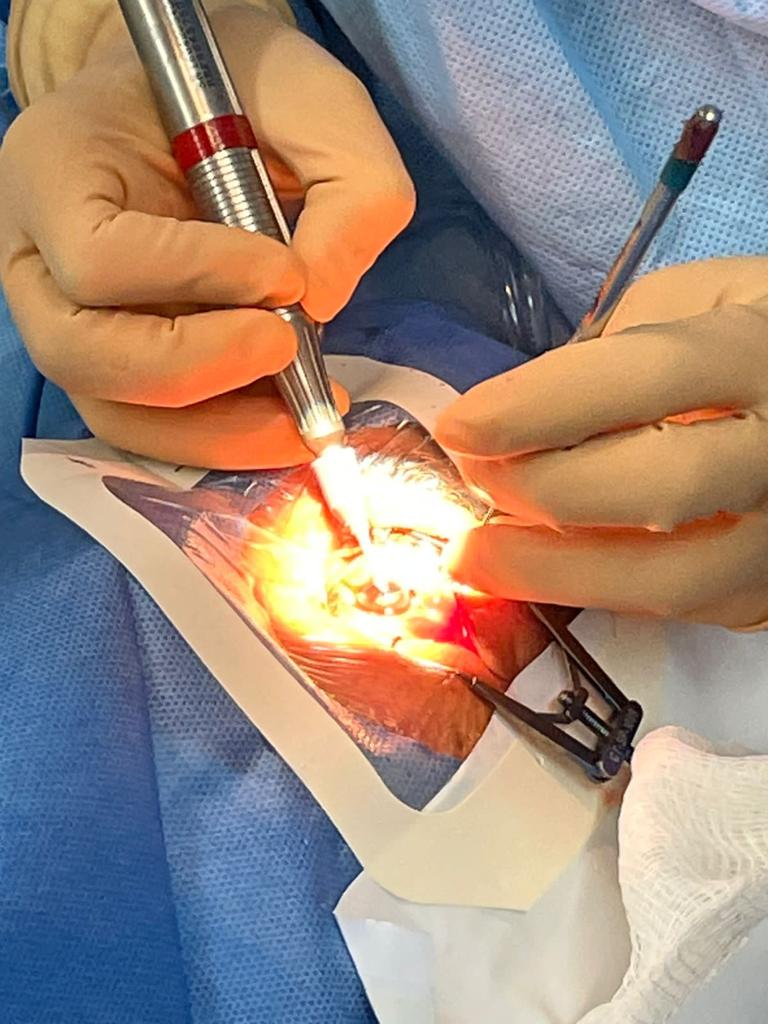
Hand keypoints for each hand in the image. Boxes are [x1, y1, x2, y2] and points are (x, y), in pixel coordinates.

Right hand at [0, 6, 413, 467]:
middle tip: (288, 350)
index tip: (285, 273)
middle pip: (82, 352)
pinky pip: (153, 428)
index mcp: (56, 167)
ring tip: (303, 416)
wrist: (206, 111)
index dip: (193, 276)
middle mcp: (39, 256)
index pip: (97, 254)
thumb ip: (348, 185)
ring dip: (214, 430)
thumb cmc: (245, 91)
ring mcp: (71, 320)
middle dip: (196, 369)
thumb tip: (320, 302)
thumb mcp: (313, 98)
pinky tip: (285, 420)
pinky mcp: (117, 365)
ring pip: (115, 410)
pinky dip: (221, 438)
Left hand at [435, 257, 767, 628]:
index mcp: (758, 353)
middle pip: (657, 485)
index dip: (535, 408)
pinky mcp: (767, 589)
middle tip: (475, 473)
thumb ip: (609, 350)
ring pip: (667, 576)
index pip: (641, 379)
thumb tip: (517, 419)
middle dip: (540, 487)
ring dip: (549, 570)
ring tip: (474, 553)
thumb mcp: (689, 300)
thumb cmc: (745, 337)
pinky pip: (675, 609)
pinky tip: (539, 569)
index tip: (460, 425)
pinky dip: (592, 592)